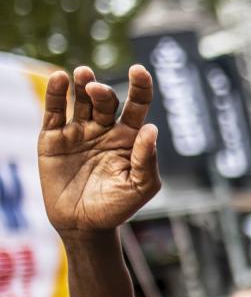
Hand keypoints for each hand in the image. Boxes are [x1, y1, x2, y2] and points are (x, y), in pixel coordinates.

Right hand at [37, 65, 160, 235]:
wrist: (84, 226)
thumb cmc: (118, 206)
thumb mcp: (141, 186)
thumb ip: (147, 159)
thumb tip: (151, 129)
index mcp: (129, 136)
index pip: (138, 104)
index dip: (140, 85)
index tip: (138, 70)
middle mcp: (105, 129)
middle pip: (106, 100)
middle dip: (102, 92)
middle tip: (96, 89)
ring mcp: (78, 132)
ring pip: (79, 101)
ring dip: (81, 85)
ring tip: (82, 75)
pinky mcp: (53, 140)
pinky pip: (54, 113)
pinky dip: (55, 95)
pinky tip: (59, 80)